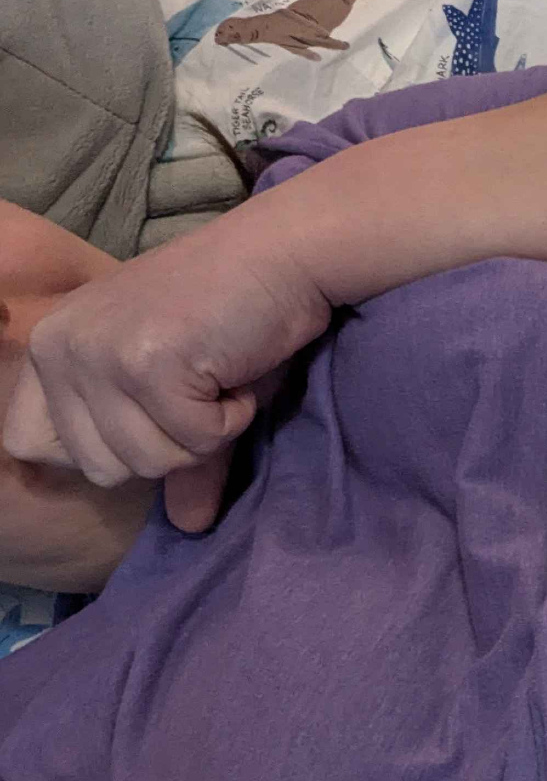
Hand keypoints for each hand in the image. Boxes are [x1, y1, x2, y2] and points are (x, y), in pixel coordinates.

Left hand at [4, 219, 330, 532]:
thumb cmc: (234, 316)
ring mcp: (100, 355)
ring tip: (218, 378)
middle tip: (199, 393)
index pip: (30, 445)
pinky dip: (233, 418)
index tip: (151, 417)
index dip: (103, 449)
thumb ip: (179, 455)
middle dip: (168, 446)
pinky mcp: (149, 364)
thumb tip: (189, 525)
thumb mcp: (187, 389)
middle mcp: (59, 348)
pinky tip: (236, 372)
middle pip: (102, 467)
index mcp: (49, 348)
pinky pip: (196, 441)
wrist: (281, 256)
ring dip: (204, 434)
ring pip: (149, 460)